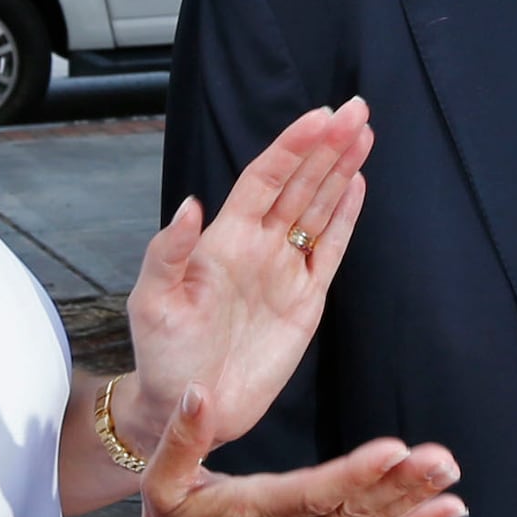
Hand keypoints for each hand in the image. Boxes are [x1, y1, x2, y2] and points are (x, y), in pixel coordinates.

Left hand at [124, 102, 371, 456]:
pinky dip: (346, 217)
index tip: (320, 116)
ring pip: (320, 208)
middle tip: (357, 109)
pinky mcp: (305, 301)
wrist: (189, 407)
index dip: (293, 147)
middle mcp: (258, 247)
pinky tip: (357, 184)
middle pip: (300, 184)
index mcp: (224, 240)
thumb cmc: (162, 355)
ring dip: (342, 170)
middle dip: (328, 146)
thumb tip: (189, 205)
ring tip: (364, 133)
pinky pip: (331, 250)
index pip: (265, 179)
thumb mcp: (152, 303)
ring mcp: (284, 271)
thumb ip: (168, 253)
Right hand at [127, 381, 462, 516]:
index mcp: (254, 511)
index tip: (391, 452)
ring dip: (414, 499)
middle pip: (353, 508)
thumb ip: (181, 437)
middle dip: (400, 482)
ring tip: (447, 471)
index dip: (354, 475)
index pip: (311, 493)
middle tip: (438, 458)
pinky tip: (450, 508)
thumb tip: (197, 391)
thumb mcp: (161, 481)